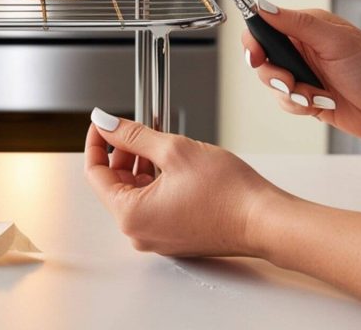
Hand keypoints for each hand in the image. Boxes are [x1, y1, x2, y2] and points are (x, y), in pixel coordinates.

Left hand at [83, 112, 285, 256]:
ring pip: (135, 192)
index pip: (94, 173)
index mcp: (130, 215)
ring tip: (160, 142)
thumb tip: (106, 124)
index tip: (103, 124)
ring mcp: (157, 237)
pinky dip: (156, 181)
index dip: (97, 142)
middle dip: (123, 152)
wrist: (266, 221)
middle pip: (114, 184)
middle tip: (138, 128)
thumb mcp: (174, 150)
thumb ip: (133, 135)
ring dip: (141, 165)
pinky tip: (173, 163)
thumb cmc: (228, 194)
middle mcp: (139, 232)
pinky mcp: (175, 235)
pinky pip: (153, 204)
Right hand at [243, 1, 360, 144]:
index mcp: (308, 27)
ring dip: (291, 93)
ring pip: (271, 83)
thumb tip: (263, 6)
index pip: (264, 26)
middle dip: (273, 75)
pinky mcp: (306, 94)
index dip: (253, 42)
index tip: (256, 57)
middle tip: (290, 81)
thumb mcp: (335, 42)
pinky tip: (321, 103)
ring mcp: (304, 72)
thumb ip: (296, 23)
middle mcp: (303, 48)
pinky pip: (284, 101)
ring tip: (316, 95)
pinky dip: (300, 106)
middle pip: (262, 58)